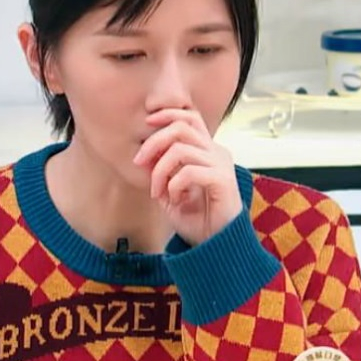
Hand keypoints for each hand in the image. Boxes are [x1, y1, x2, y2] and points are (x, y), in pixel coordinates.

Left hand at [132, 105, 240, 246]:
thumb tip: (143, 155)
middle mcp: (217, 152)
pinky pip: (189, 172)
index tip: (147, 123)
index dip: (167, 115)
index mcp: (208, 151)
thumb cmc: (196, 220)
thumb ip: (161, 171)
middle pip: (182, 127)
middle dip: (154, 142)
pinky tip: (175, 200)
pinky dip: (174, 185)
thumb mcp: (171, 192)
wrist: (216, 246)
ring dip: (160, 171)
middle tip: (138, 163)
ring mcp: (221, 165)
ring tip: (157, 192)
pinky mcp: (223, 180)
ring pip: (180, 150)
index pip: (190, 118)